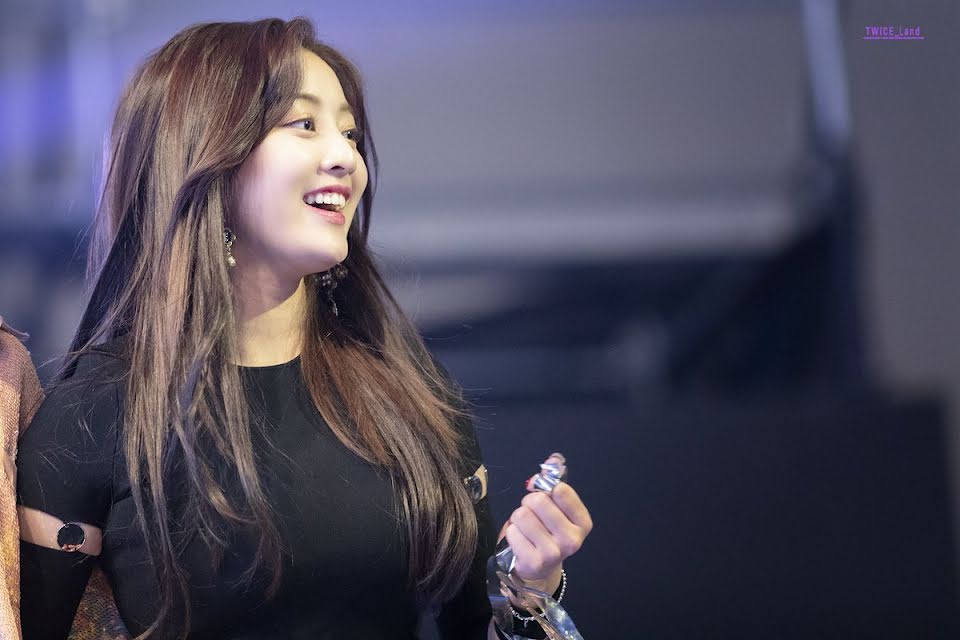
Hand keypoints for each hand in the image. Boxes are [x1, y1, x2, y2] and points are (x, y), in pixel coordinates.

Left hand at [497, 454, 593, 595]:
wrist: (540, 565)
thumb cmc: (547, 530)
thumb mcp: (555, 506)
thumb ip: (554, 481)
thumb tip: (553, 459)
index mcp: (583, 522)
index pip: (560, 490)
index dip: (545, 488)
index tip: (544, 495)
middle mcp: (573, 540)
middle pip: (538, 500)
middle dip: (529, 503)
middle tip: (533, 515)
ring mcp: (554, 553)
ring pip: (522, 515)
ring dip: (519, 518)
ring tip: (526, 528)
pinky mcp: (533, 562)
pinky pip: (512, 532)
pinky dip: (512, 533)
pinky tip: (521, 541)